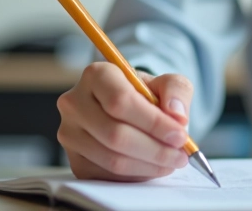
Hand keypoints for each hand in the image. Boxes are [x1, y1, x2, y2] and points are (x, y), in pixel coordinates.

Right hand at [57, 62, 194, 180]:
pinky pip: (106, 176)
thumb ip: (177, 91)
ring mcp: (70, 134)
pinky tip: (153, 167)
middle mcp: (75, 103)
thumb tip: (177, 116)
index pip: (120, 102)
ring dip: (148, 166)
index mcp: (96, 75)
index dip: (153, 122)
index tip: (180, 135)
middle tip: (181, 155)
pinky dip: (136, 175)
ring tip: (172, 161)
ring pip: (111, 159)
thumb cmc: (145, 94)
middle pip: (115, 134)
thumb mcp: (166, 82)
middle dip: (155, 149)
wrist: (127, 109)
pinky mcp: (74, 160)